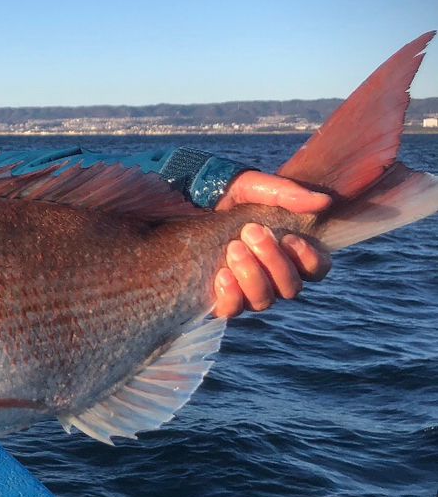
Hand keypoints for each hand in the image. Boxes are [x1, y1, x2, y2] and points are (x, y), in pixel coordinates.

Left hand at [211, 171, 331, 316]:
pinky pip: (231, 310)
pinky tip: (221, 274)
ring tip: (234, 248)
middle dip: (274, 261)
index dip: (310, 260)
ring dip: (253, 275)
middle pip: (292, 288)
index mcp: (283, 248)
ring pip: (264, 301)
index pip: (316, 269)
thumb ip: (285, 192)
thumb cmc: (215, 191)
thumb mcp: (249, 185)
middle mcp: (266, 272)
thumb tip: (324, 202)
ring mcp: (241, 287)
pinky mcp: (213, 296)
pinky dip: (231, 295)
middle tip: (251, 231)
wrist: (173, 196)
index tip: (289, 237)